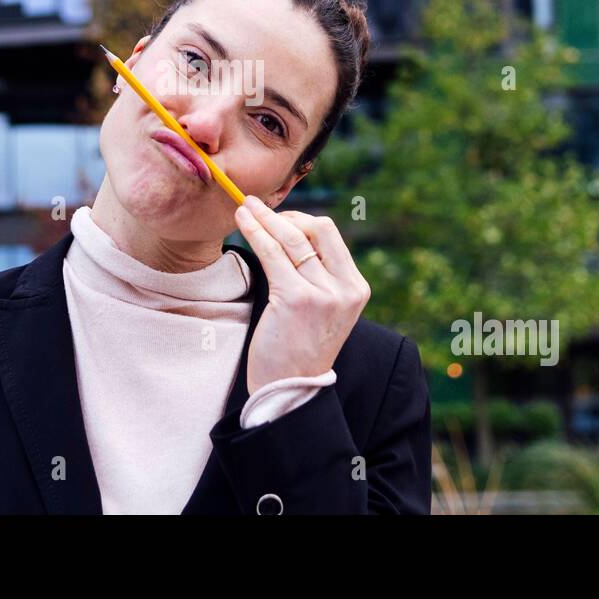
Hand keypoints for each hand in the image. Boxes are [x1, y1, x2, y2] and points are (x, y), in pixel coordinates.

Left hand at [233, 194, 371, 394]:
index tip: (278, 219)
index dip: (302, 220)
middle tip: (259, 210)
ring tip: (245, 207)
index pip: (330, 236)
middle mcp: (345, 290)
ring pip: (291, 239)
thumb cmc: (298, 348)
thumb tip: (294, 233)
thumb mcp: (323, 310)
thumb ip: (319, 276)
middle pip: (317, 229)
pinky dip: (255, 232)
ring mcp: (324, 295)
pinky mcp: (297, 300)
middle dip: (285, 215)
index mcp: (356, 288)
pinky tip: (242, 222)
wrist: (290, 391)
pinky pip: (272, 254)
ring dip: (264, 218)